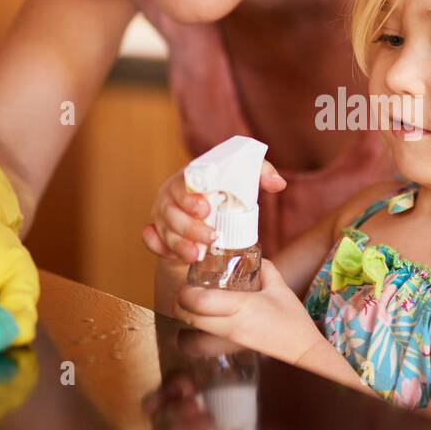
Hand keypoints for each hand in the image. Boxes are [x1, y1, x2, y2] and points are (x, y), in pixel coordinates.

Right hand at [143, 162, 285, 263]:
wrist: (208, 208)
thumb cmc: (224, 190)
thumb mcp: (242, 179)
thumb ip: (260, 173)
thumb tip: (278, 183)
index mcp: (188, 179)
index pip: (182, 184)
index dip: (190, 198)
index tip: (205, 208)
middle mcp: (171, 196)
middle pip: (172, 211)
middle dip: (190, 227)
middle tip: (211, 238)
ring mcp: (163, 216)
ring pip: (164, 230)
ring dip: (178, 244)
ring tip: (196, 256)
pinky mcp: (159, 232)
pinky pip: (152, 241)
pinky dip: (158, 248)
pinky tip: (171, 256)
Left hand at [174, 259, 321, 364]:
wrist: (302, 349)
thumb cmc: (293, 319)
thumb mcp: (280, 287)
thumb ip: (264, 268)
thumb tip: (251, 257)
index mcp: (243, 305)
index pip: (201, 302)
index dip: (186, 293)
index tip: (187, 284)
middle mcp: (232, 325)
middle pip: (190, 318)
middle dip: (180, 306)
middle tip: (185, 294)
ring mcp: (230, 341)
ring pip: (192, 336)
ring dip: (185, 323)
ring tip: (190, 310)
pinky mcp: (231, 350)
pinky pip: (203, 346)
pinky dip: (195, 337)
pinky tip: (201, 326)